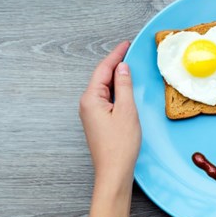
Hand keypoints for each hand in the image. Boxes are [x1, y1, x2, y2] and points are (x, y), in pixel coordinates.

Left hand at [79, 40, 140, 183]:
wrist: (113, 171)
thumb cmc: (120, 146)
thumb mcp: (127, 110)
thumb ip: (124, 86)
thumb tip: (122, 68)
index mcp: (91, 99)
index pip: (103, 70)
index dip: (115, 55)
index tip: (126, 45)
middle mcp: (87, 104)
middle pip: (101, 77)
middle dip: (115, 64)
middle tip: (128, 52)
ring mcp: (90, 114)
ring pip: (104, 88)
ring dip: (116, 77)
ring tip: (128, 67)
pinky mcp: (97, 121)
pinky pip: (106, 99)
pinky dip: (116, 91)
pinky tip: (124, 89)